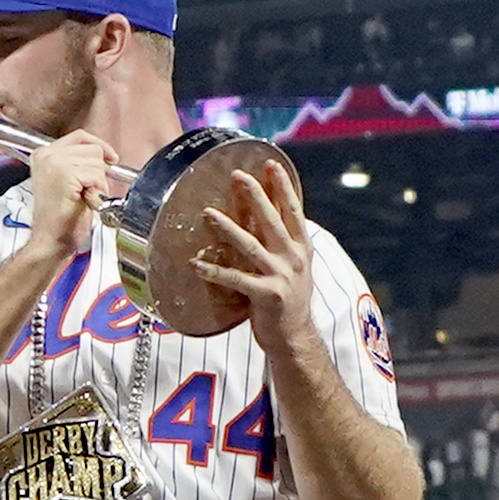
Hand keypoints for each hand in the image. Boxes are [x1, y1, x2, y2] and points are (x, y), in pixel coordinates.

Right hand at [26, 129, 120, 247]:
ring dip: (97, 183)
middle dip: (98, 171)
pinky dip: (96, 190)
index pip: (80, 137)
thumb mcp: (65, 182)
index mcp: (43, 154)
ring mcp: (54, 162)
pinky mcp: (64, 174)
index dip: (99, 146)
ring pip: (97, 161)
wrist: (49, 241)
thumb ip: (77, 163)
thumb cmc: (59, 220)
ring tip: (83, 198)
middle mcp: (46, 154)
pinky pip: (96, 175)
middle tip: (86, 191)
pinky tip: (84, 201)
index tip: (111, 158)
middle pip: (92, 149)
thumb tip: (102, 154)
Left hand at [196, 154, 317, 354]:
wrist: (295, 335)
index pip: (293, 210)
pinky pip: (236, 280)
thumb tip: (268, 213)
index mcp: (301, 247)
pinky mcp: (266, 295)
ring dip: (228, 228)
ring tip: (208, 213)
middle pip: (272, 220)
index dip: (283, 186)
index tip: (270, 164)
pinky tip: (197, 264)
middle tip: (238, 175)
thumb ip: (284, 241)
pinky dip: (215, 271)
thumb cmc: (289, 298)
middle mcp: (294, 258)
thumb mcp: (294, 265)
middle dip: (256, 195)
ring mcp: (281, 276)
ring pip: (251, 246)